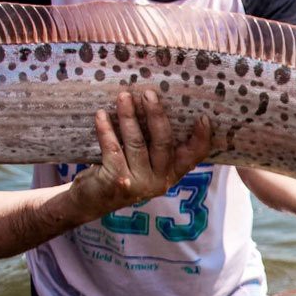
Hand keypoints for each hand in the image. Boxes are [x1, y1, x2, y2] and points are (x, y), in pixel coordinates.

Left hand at [69, 90, 209, 220]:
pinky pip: (113, 149)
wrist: (91, 201)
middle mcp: (160, 181)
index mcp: (171, 174)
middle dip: (157, 116)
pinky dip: (106, 130)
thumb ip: (154, 145)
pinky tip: (102, 115)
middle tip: (149, 94)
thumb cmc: (121, 173)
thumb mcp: (143, 164)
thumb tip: (156, 106)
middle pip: (164, 143)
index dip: (201, 139)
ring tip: (124, 97)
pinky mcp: (117, 181)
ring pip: (137, 143)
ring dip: (129, 116)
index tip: (203, 118)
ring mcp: (139, 183)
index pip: (192, 157)